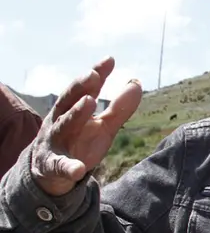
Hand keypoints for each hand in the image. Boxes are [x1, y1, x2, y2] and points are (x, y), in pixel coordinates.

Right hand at [30, 57, 141, 195]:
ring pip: (64, 126)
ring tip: (90, 102)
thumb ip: (119, 107)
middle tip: (94, 75)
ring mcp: (56, 142)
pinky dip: (69, 167)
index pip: (84, 89)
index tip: (110, 60)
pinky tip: (79, 169)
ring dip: (76, 114)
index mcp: (72, 109)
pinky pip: (61, 166)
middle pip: (69, 101)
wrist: (51, 172)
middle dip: (80, 88)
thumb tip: (136, 82)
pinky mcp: (54, 165)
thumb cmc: (79, 141)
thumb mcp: (102, 126)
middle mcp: (60, 121)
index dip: (96, 74)